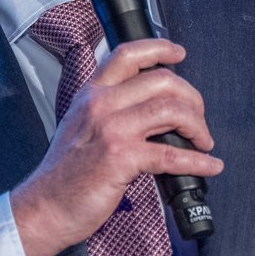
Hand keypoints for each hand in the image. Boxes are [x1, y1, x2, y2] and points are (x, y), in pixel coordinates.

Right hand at [11, 38, 221, 255]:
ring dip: (198, 126)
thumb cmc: (65, 173)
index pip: (127, 55)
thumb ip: (109, 110)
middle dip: (191, 98)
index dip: (159, 48)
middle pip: (161, 81)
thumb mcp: (80, 125)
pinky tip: (209, 166)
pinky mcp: (121, 158)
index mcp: (91, 93)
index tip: (179, 53)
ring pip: (171, 110)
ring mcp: (111, 129)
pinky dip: (198, 161)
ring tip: (203, 141)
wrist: (45, 206)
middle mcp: (101, 104)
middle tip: (198, 118)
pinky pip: (172, 154)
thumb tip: (152, 109)